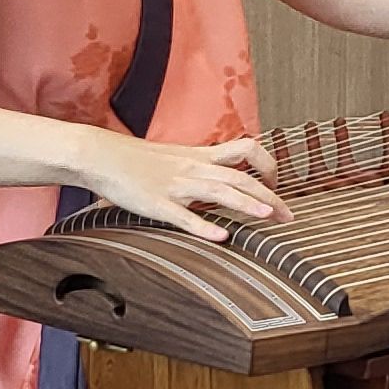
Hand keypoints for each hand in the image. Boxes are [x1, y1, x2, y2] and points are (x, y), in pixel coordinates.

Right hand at [82, 131, 283, 241]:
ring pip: (219, 192)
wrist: (101, 155)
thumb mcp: (175, 157)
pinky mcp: (157, 204)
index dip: (268, 165)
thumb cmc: (135, 160)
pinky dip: (204, 227)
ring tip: (268, 216)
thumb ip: (199, 167)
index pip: (246, 150)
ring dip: (247, 204)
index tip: (277, 184)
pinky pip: (183, 216)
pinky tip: (221, 238)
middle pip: (241, 177)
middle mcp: (194, 168)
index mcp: (200, 156)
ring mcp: (176, 186)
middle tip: (288, 216)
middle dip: (269, 195)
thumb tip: (220, 179)